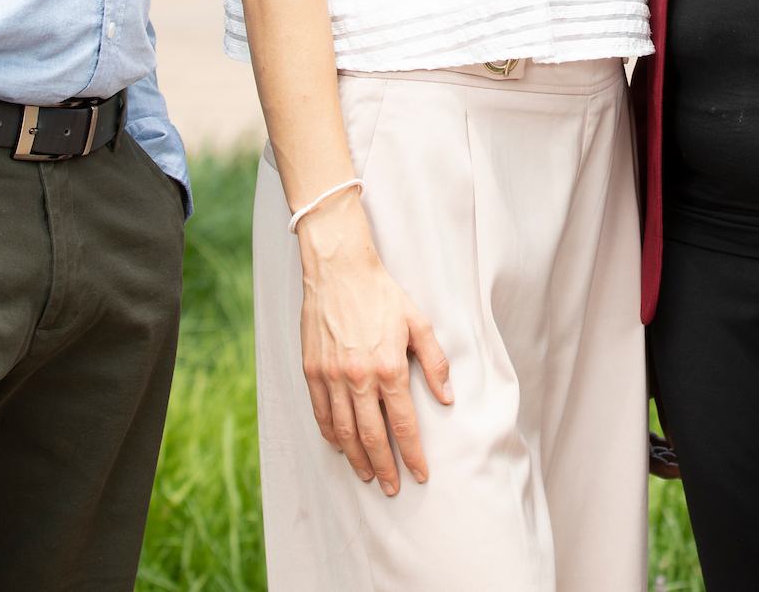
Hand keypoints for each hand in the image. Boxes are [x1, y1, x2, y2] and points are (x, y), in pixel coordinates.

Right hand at [298, 196, 453, 495]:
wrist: (339, 270)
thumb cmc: (382, 294)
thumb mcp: (419, 322)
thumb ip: (434, 362)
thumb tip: (447, 398)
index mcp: (389, 367)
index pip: (404, 423)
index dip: (412, 453)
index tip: (419, 474)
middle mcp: (358, 377)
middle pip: (372, 435)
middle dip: (384, 466)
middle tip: (392, 488)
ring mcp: (331, 375)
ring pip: (344, 430)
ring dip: (356, 457)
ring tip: (367, 474)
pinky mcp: (311, 370)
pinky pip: (320, 412)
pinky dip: (330, 434)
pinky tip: (339, 446)